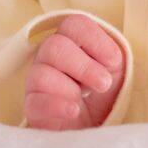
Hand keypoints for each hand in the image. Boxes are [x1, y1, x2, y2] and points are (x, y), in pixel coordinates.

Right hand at [24, 14, 125, 129]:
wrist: (93, 123)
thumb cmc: (101, 89)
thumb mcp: (114, 69)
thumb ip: (112, 56)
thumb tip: (109, 59)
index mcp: (70, 39)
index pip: (74, 24)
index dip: (96, 41)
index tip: (113, 61)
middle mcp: (48, 55)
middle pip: (54, 46)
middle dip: (85, 66)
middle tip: (103, 83)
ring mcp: (36, 80)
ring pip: (42, 74)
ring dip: (71, 88)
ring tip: (84, 98)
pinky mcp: (32, 106)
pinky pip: (35, 102)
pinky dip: (57, 106)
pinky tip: (74, 110)